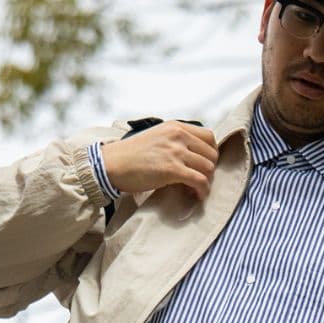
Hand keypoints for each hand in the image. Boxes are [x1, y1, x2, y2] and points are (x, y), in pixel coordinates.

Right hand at [100, 121, 217, 201]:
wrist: (112, 164)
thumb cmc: (131, 155)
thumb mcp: (157, 137)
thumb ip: (175, 141)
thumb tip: (193, 156)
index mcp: (175, 126)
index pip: (208, 136)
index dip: (211, 153)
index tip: (205, 164)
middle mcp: (178, 135)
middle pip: (211, 153)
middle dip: (210, 169)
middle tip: (201, 179)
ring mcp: (175, 151)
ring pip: (208, 167)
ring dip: (206, 181)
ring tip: (196, 189)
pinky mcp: (172, 169)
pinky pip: (199, 180)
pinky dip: (202, 190)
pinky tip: (197, 195)